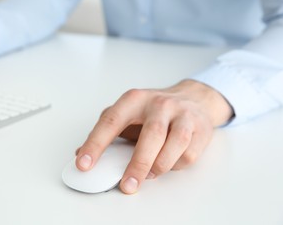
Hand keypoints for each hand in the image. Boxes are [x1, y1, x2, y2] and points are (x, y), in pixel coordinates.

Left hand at [76, 80, 232, 193]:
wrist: (192, 98)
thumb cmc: (155, 110)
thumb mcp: (128, 112)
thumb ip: (106, 130)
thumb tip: (81, 152)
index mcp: (134, 100)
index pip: (111, 121)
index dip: (96, 144)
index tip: (84, 163)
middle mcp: (159, 104)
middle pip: (150, 135)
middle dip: (138, 165)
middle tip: (127, 184)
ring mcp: (182, 114)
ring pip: (174, 145)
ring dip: (159, 166)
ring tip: (149, 174)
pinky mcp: (200, 128)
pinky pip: (189, 155)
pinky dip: (176, 166)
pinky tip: (168, 162)